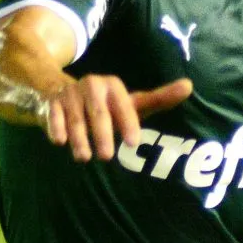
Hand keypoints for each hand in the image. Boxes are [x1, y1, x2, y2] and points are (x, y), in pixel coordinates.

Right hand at [46, 75, 192, 161]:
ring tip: (84, 157)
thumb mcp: (133, 102)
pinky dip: (56, 127)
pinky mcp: (53, 102)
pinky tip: (59, 142)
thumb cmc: (109, 104)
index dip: (129, 123)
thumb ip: (160, 98)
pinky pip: (54, 115)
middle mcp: (92, 86)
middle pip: (99, 114)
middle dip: (103, 135)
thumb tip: (189, 86)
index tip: (133, 143)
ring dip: (79, 138)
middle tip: (107, 157)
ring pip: (76, 118)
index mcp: (114, 86)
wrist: (67, 92)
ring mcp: (70, 93)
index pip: (124, 106)